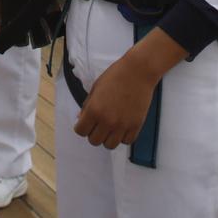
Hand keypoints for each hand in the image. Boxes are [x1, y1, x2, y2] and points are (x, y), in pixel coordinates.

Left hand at [73, 32, 185, 147]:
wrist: (138, 71)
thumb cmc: (115, 76)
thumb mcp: (95, 89)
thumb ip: (87, 106)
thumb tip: (80, 119)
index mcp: (94, 110)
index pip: (81, 131)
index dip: (81, 127)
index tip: (86, 122)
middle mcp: (107, 121)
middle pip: (94, 141)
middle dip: (94, 133)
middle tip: (98, 124)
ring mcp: (122, 125)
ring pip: (109, 145)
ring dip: (108, 137)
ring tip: (111, 127)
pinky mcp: (136, 126)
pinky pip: (126, 142)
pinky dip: (123, 137)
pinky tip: (122, 127)